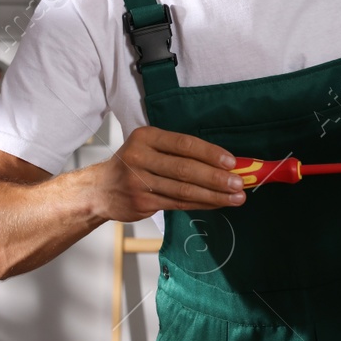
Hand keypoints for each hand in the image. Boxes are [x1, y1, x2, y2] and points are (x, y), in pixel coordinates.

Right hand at [100, 125, 245, 219]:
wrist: (101, 189)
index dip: (209, 153)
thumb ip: (179, 152)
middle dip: (216, 178)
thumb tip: (223, 162)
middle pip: (185, 169)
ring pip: (183, 190)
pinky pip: (178, 203)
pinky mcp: (141, 202)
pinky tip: (217, 203)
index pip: (183, 144)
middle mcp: (139, 157)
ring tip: (236, 197)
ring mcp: (138, 182)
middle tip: (239, 183)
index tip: (231, 162)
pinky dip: (201, 204)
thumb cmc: (134, 164)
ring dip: (214, 195)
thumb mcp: (149, 147)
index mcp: (145, 137)